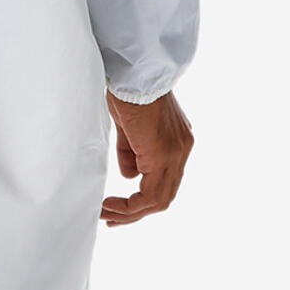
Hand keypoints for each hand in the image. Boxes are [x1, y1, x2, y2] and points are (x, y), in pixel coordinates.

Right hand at [101, 87, 192, 226]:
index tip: (117, 206)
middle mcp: (183, 149)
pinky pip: (151, 194)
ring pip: (159, 199)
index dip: (142, 200)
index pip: (164, 181)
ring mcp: (177, 152)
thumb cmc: (127, 89)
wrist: (133, 71)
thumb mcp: (129, 126)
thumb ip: (131, 152)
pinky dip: (131, 206)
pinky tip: (111, 205)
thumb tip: (130, 175)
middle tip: (110, 218)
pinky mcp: (164, 154)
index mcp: (177, 141)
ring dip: (131, 213)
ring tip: (106, 214)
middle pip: (164, 196)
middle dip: (135, 212)